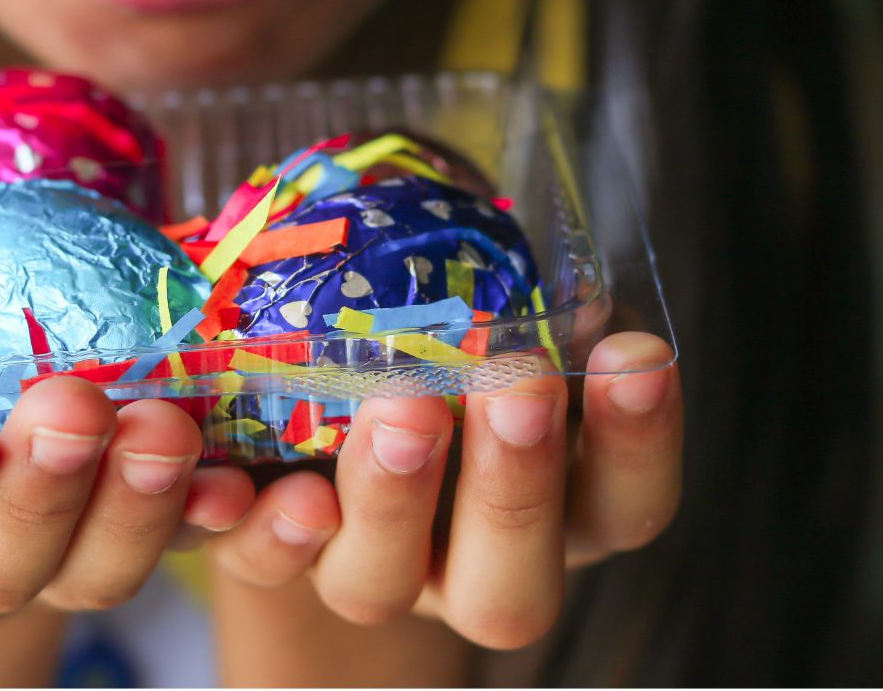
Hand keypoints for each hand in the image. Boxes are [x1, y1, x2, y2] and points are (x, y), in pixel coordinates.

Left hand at [200, 332, 681, 649]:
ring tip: (402, 403)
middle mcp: (461, 568)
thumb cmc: (434, 334)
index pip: (623, 508)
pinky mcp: (269, 554)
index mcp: (550, 513)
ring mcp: (362, 571)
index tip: (638, 354)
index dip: (638, 442)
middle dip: (516, 488)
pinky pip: (256, 561)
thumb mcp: (493, 312)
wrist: (300, 380)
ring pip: (376, 587)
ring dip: (390, 498)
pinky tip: (243, 476)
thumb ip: (531, 305)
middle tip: (520, 383)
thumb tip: (578, 291)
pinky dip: (255, 523)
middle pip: (508, 591)